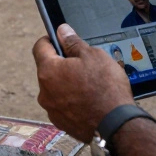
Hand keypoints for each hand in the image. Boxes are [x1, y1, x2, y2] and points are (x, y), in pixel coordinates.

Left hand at [33, 24, 133, 139]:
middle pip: (49, 69)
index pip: (40, 47)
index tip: (62, 40)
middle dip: (64, 64)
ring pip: (56, 88)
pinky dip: (73, 100)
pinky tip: (90, 100)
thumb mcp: (93, 55)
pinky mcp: (61, 123)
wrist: (116, 125)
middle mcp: (44, 92)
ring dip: (68, 83)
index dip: (51, 39)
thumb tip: (62, 31)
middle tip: (85, 64)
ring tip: (91, 85)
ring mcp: (52, 110)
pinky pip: (63, 105)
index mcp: (49, 71)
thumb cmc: (105, 88)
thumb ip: (73, 42)